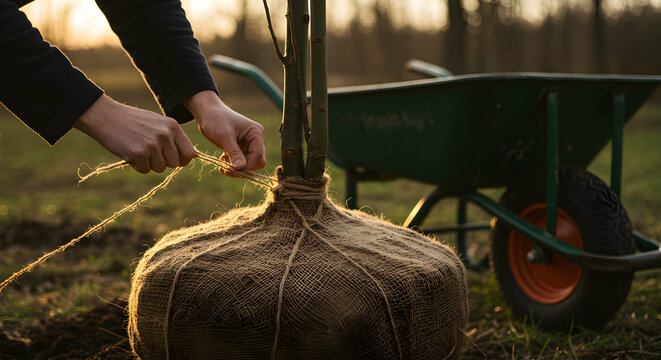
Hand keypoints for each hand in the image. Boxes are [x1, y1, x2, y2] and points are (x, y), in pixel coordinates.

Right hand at [73, 95, 195, 173]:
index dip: (183, 160)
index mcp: (172, 126)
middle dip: (164, 162)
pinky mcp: (139, 154)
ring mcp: (152, 145)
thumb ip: (173, 137)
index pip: (189, 152)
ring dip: (150, 164)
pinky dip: (138, 165)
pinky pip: (145, 170)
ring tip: (139, 150)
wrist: (106, 116)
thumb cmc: (133, 121)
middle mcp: (165, 135)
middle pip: (175, 163)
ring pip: (160, 168)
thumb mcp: (158, 123)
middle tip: (150, 153)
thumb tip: (190, 156)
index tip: (177, 161)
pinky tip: (130, 152)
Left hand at [184, 91, 265, 176]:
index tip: (231, 170)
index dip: (247, 166)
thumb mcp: (224, 136)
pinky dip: (232, 165)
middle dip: (242, 168)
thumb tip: (241, 168)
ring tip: (222, 166)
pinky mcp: (241, 148)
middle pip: (256, 162)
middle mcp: (256, 139)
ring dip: (236, 168)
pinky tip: (222, 161)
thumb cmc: (216, 119)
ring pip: (248, 164)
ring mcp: (249, 144)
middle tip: (226, 170)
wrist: (206, 112)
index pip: (258, 156)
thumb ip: (234, 152)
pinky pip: (241, 162)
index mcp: (256, 133)